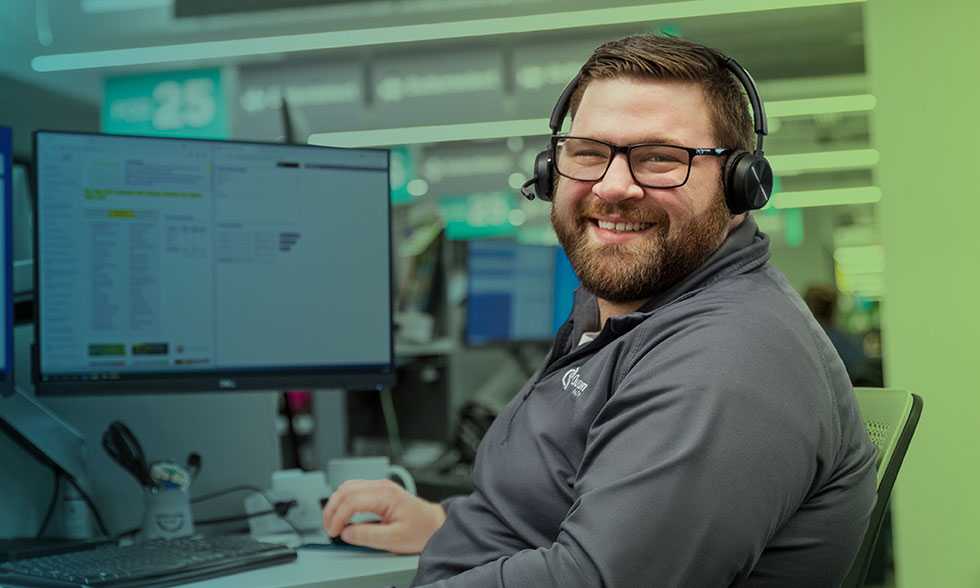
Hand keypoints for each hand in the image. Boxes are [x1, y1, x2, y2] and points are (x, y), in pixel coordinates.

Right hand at [322, 479, 445, 554]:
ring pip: (348, 487)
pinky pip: (355, 490)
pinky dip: (344, 501)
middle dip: (332, 509)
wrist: (435, 524)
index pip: (351, 500)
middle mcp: (382, 486)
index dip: (337, 517)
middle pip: (345, 490)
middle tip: (329, 529)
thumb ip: (368, 536)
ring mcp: (380, 486)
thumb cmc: (421, 530)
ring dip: (336, 503)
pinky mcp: (379, 491)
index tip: (334, 533)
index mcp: (386, 495)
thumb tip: (346, 532)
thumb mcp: (394, 539)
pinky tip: (342, 514)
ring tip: (333, 522)